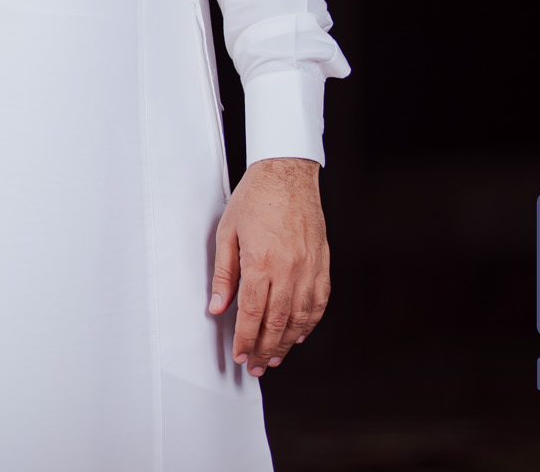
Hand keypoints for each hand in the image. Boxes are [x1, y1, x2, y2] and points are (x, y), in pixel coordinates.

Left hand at [208, 156, 329, 377]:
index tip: (239, 354)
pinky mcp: (322, 264)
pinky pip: (318, 302)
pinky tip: (299, 333)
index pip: (252, 313)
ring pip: (299, 317)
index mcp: (261, 262)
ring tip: (274, 358)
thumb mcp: (227, 232)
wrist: (287, 173)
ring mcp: (308, 268)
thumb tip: (217, 306)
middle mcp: (288, 269)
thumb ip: (224, 273)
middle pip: (276, 322)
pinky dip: (309, 322)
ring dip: (286, 342)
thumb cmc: (255, 198)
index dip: (245, 339)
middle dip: (263, 349)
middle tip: (255, 366)